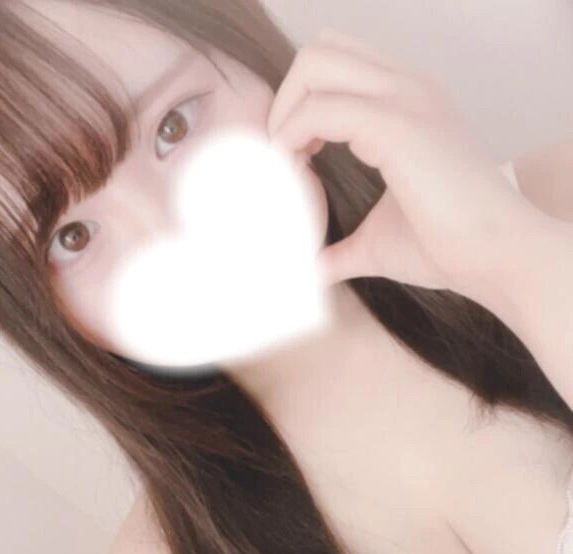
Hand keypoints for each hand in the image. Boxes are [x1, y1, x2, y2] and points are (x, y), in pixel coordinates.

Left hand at [267, 26, 565, 300]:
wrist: (498, 258)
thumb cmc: (448, 249)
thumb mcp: (379, 241)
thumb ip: (342, 249)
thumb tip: (311, 270)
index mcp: (411, 103)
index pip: (340, 66)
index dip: (304, 105)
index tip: (298, 157)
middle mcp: (409, 88)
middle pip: (321, 52)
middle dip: (288, 99)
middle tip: (286, 154)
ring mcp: (405, 100)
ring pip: (316, 63)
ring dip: (286, 112)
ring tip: (288, 164)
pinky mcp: (397, 126)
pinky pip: (319, 109)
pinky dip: (292, 137)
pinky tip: (296, 174)